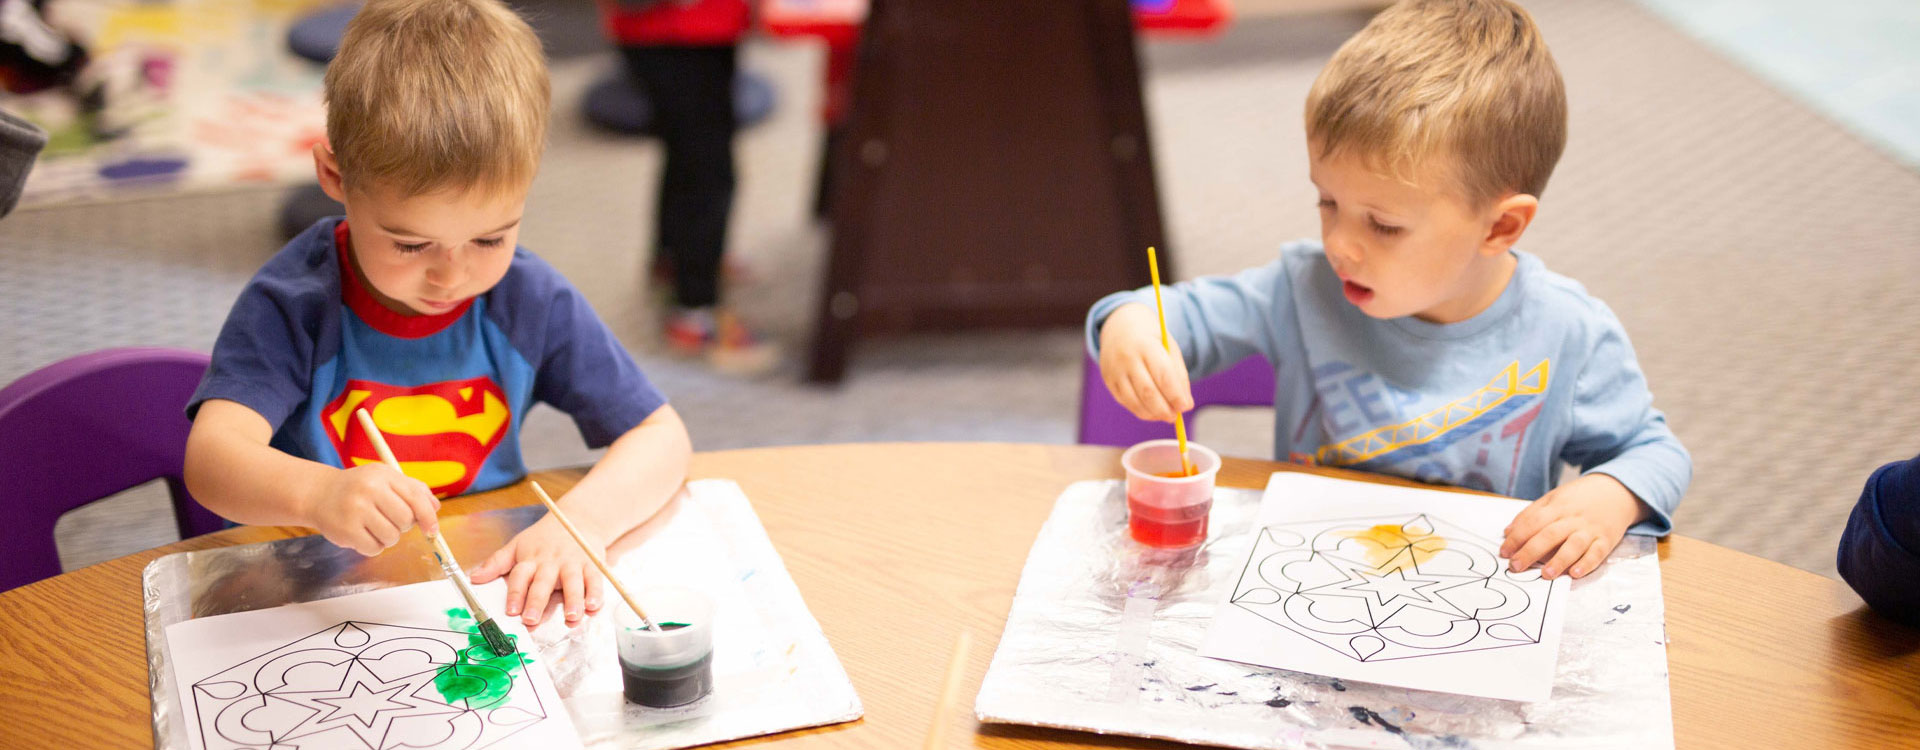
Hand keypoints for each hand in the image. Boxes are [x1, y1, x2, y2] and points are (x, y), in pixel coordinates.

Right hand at [306, 465, 439, 555]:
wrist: (319, 493)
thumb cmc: (359, 487)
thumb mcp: (384, 478)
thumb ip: (412, 489)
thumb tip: (435, 508)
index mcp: (383, 475)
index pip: (416, 498)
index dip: (428, 517)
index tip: (433, 530)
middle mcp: (369, 490)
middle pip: (405, 520)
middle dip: (403, 526)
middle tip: (388, 520)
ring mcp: (355, 510)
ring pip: (392, 537)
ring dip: (388, 537)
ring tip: (373, 526)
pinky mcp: (345, 530)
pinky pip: (374, 549)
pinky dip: (372, 546)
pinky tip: (362, 534)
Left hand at [470, 515, 604, 627]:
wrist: (577, 519)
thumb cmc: (542, 538)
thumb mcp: (517, 545)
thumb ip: (496, 563)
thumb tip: (473, 578)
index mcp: (531, 559)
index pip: (520, 576)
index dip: (515, 593)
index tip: (511, 611)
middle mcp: (551, 562)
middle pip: (544, 582)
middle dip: (537, 601)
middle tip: (531, 620)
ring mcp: (573, 563)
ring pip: (573, 582)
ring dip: (573, 600)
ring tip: (571, 617)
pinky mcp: (592, 564)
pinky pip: (595, 579)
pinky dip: (596, 593)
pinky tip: (595, 606)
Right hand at [1098, 303, 1193, 421]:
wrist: (1120, 327)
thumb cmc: (1151, 339)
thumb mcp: (1169, 348)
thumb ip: (1179, 375)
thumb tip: (1185, 404)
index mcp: (1146, 345)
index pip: (1163, 375)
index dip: (1175, 395)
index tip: (1186, 406)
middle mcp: (1127, 358)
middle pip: (1148, 392)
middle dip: (1165, 409)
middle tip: (1175, 416)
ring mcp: (1115, 371)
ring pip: (1135, 402)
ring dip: (1153, 414)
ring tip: (1166, 415)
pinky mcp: (1109, 381)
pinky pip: (1126, 403)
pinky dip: (1141, 411)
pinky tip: (1152, 411)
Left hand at [1500, 474, 1646, 578]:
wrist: (1617, 491)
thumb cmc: (1579, 498)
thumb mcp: (1553, 498)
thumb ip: (1530, 514)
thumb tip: (1507, 532)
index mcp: (1557, 506)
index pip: (1533, 522)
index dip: (1517, 537)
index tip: (1504, 552)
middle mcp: (1573, 518)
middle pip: (1550, 534)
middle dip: (1531, 551)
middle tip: (1516, 566)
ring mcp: (1591, 529)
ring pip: (1574, 545)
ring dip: (1559, 560)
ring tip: (1546, 574)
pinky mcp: (1606, 540)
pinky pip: (1597, 553)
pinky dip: (1586, 564)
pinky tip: (1575, 573)